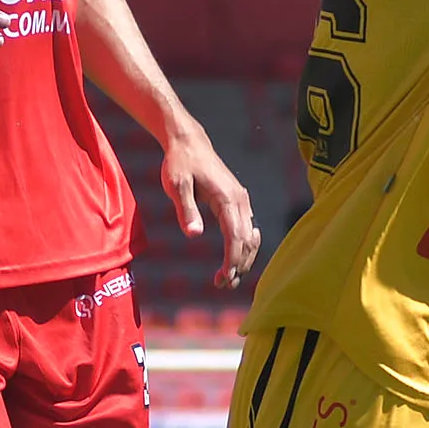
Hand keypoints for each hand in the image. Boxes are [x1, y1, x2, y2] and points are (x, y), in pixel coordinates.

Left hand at [162, 120, 262, 288]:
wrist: (188, 142)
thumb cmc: (180, 163)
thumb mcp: (177, 185)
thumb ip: (186, 209)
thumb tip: (194, 235)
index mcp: (227, 198)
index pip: (236, 236)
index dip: (232, 260)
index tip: (224, 278)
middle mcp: (240, 200)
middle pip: (248, 240)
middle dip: (238, 265)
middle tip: (222, 285)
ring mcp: (242, 200)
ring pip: (251, 236)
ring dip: (243, 259)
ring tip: (228, 279)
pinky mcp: (238, 201)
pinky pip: (248, 229)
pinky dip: (245, 247)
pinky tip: (236, 260)